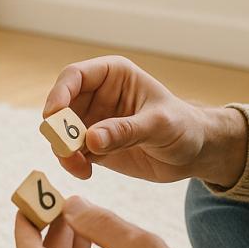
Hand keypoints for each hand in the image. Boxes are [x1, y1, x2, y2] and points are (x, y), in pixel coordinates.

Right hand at [44, 55, 245, 186]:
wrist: (195, 152)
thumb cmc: (183, 126)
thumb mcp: (159, 125)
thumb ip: (126, 130)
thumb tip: (90, 138)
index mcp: (112, 75)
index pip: (74, 76)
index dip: (59, 93)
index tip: (53, 116)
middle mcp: (96, 95)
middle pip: (61, 106)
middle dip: (57, 129)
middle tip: (65, 150)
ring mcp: (92, 121)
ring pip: (61, 132)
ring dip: (63, 150)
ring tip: (79, 167)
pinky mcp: (92, 146)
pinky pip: (70, 153)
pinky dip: (71, 163)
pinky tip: (86, 172)